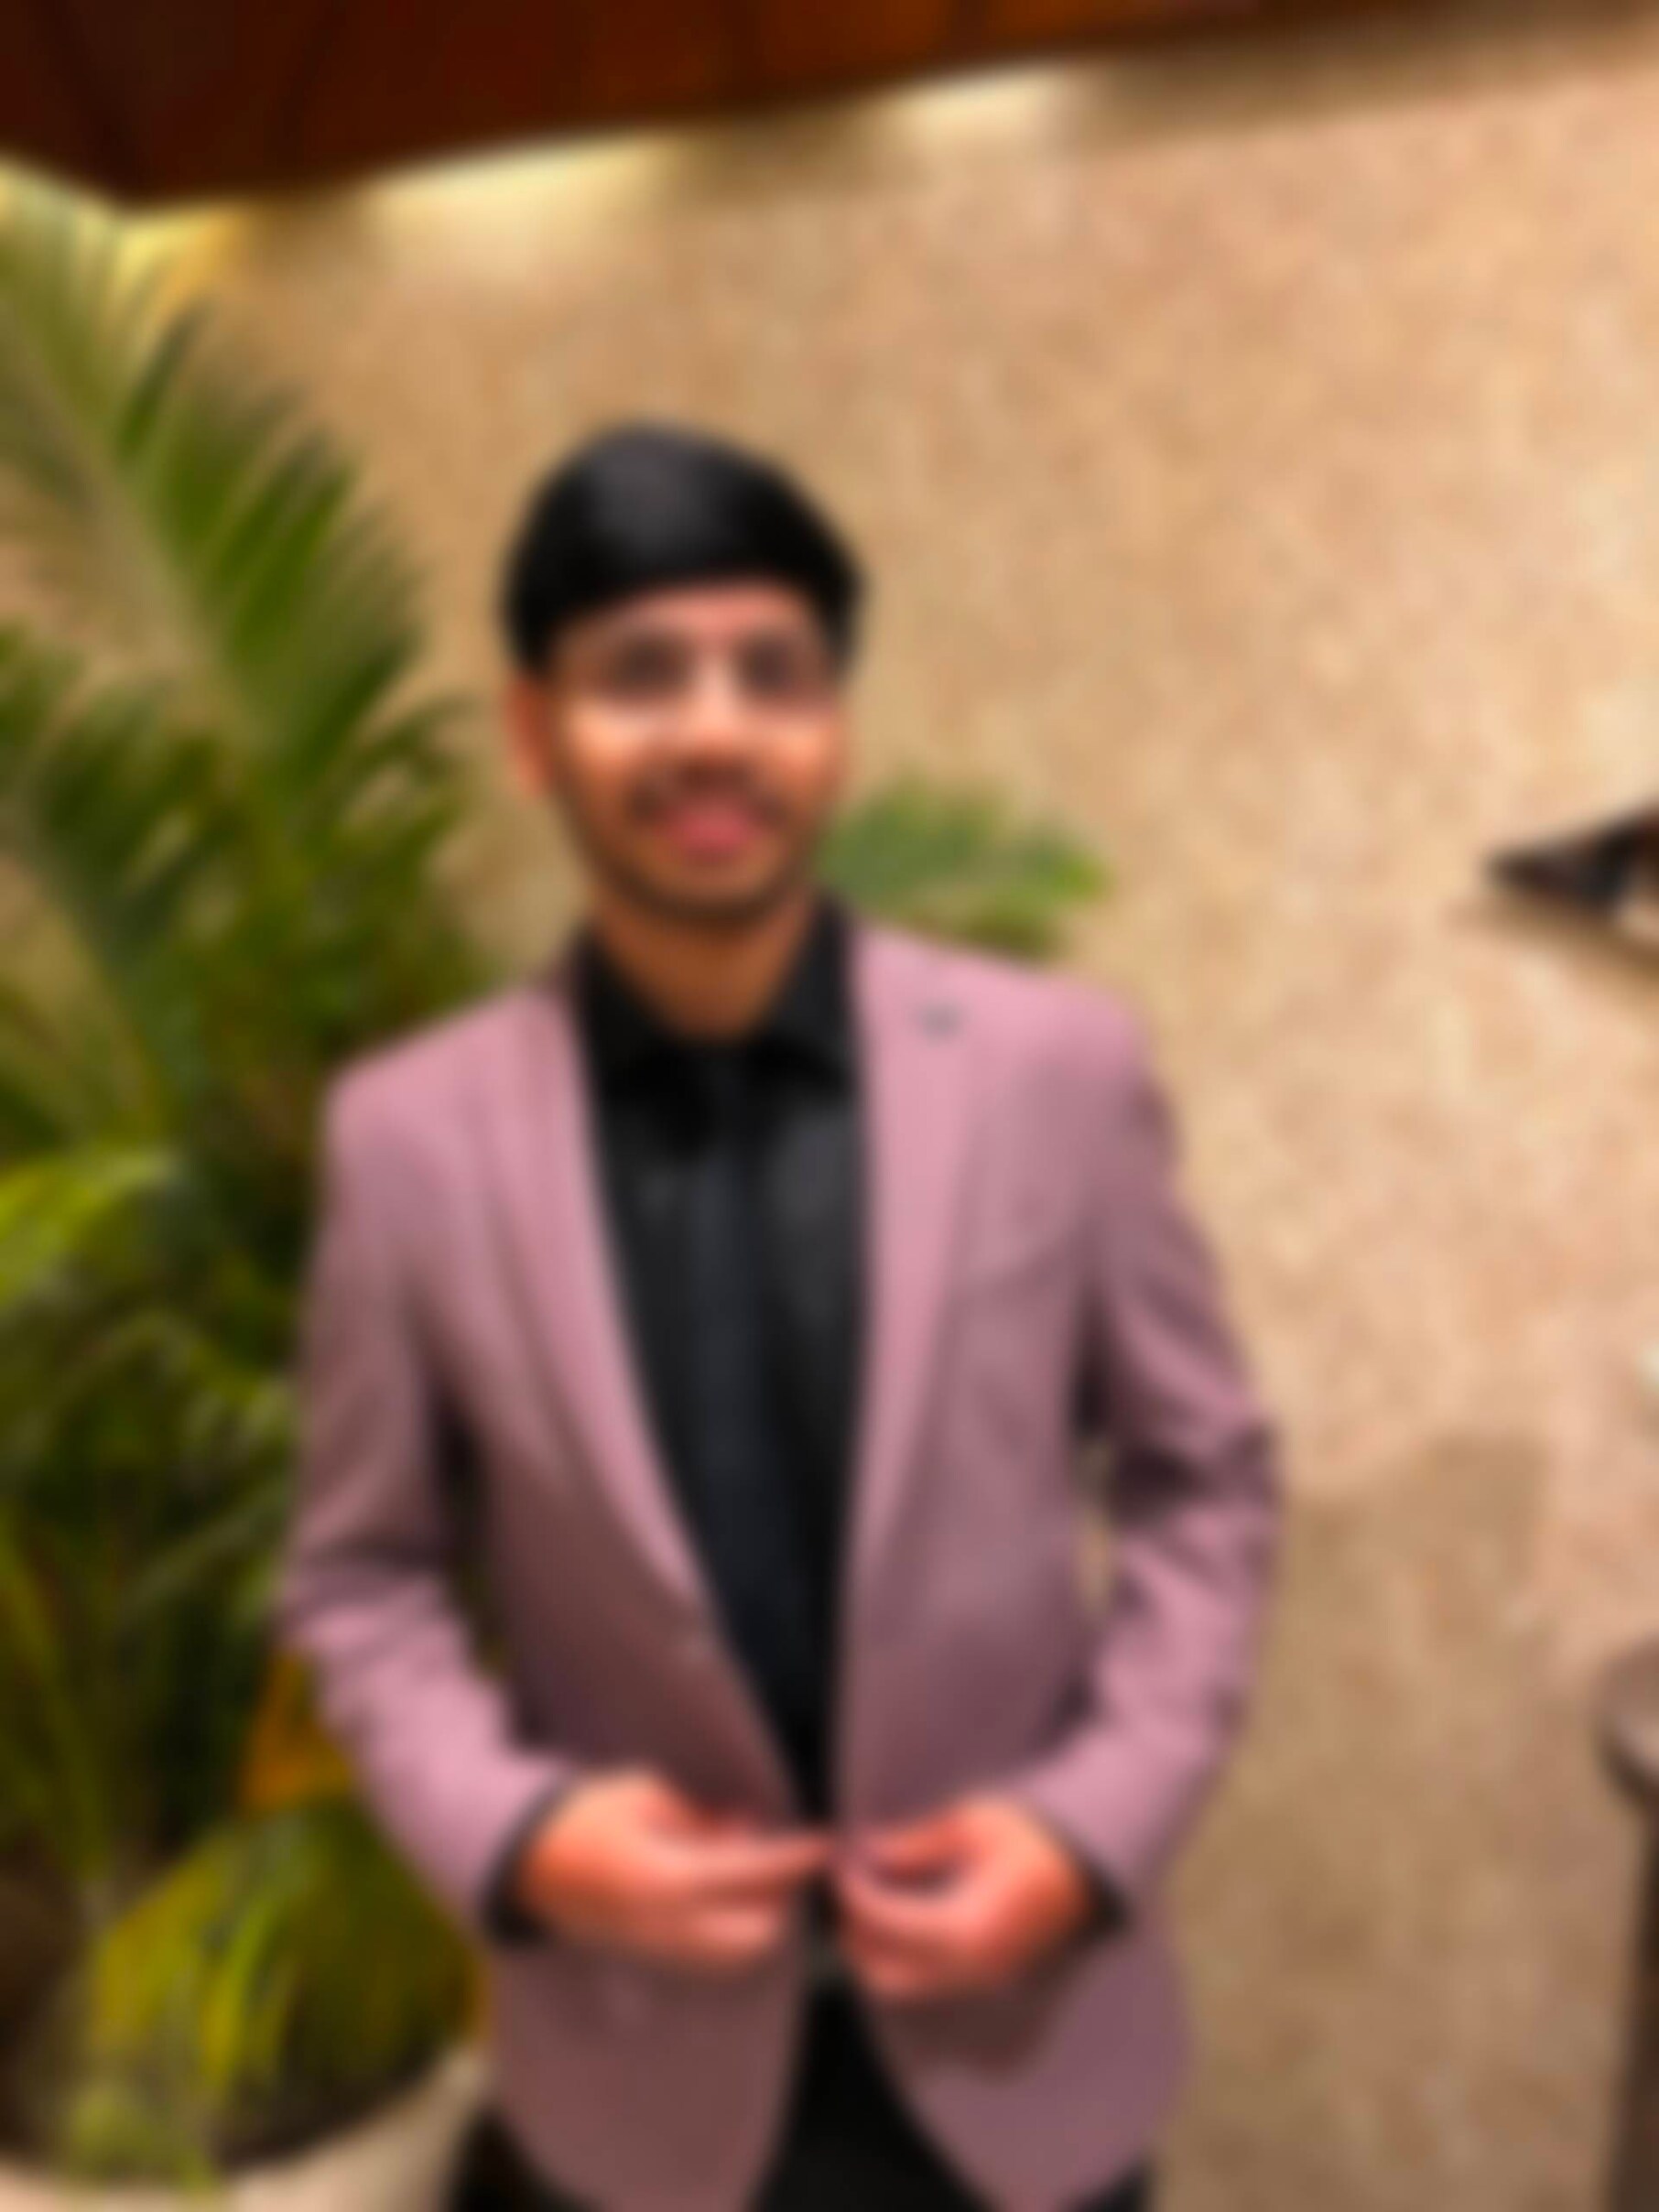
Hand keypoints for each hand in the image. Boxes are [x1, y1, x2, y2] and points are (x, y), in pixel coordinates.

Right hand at [512, 1767, 831, 1976]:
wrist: (526, 1862)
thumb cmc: (586, 1814)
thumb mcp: (645, 1793)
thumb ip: (701, 1818)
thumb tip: (748, 1828)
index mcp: (665, 1879)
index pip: (752, 1873)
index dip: (795, 1856)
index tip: (827, 1840)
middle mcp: (667, 1926)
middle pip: (758, 1932)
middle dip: (782, 1897)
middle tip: (787, 1855)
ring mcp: (659, 1949)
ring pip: (739, 1953)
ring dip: (762, 1917)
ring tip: (757, 1872)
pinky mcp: (652, 1957)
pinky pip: (714, 1958)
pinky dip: (736, 1931)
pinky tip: (729, 1893)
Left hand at [834, 1794, 1098, 2002]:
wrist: (1087, 1864)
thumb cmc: (1032, 1835)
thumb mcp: (971, 1824)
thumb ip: (916, 1845)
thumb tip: (866, 1853)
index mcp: (969, 1928)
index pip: (889, 1926)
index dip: (855, 1895)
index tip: (839, 1864)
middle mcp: (971, 1967)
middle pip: (885, 1975)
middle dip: (855, 1934)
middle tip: (847, 1887)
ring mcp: (979, 1978)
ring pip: (902, 1986)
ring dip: (873, 1949)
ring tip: (866, 1897)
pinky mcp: (982, 1975)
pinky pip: (925, 1980)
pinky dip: (898, 1954)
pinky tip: (895, 1911)